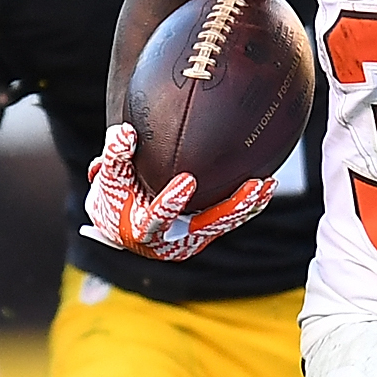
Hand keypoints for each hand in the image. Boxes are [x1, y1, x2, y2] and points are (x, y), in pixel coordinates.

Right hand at [80, 123, 277, 261]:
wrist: (121, 223)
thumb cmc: (115, 195)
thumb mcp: (109, 175)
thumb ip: (115, 155)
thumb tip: (125, 133)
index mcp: (141, 230)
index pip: (157, 218)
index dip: (171, 202)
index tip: (187, 180)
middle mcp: (169, 242)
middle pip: (204, 227)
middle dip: (231, 208)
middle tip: (252, 186)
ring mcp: (189, 241)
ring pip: (222, 226)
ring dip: (246, 207)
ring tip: (267, 185)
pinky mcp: (202, 236)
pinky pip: (227, 222)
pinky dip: (246, 207)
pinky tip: (265, 187)